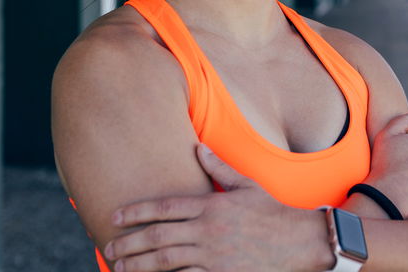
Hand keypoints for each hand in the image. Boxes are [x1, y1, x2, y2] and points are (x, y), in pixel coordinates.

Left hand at [103, 143, 327, 271]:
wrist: (299, 242)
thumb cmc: (272, 212)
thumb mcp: (246, 185)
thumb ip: (218, 168)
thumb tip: (198, 147)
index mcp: (211, 206)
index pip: (165, 208)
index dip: (137, 212)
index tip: (117, 217)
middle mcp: (208, 231)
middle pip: (158, 237)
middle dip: (130, 243)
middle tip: (108, 247)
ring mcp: (213, 256)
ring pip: (166, 262)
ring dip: (140, 265)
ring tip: (120, 267)